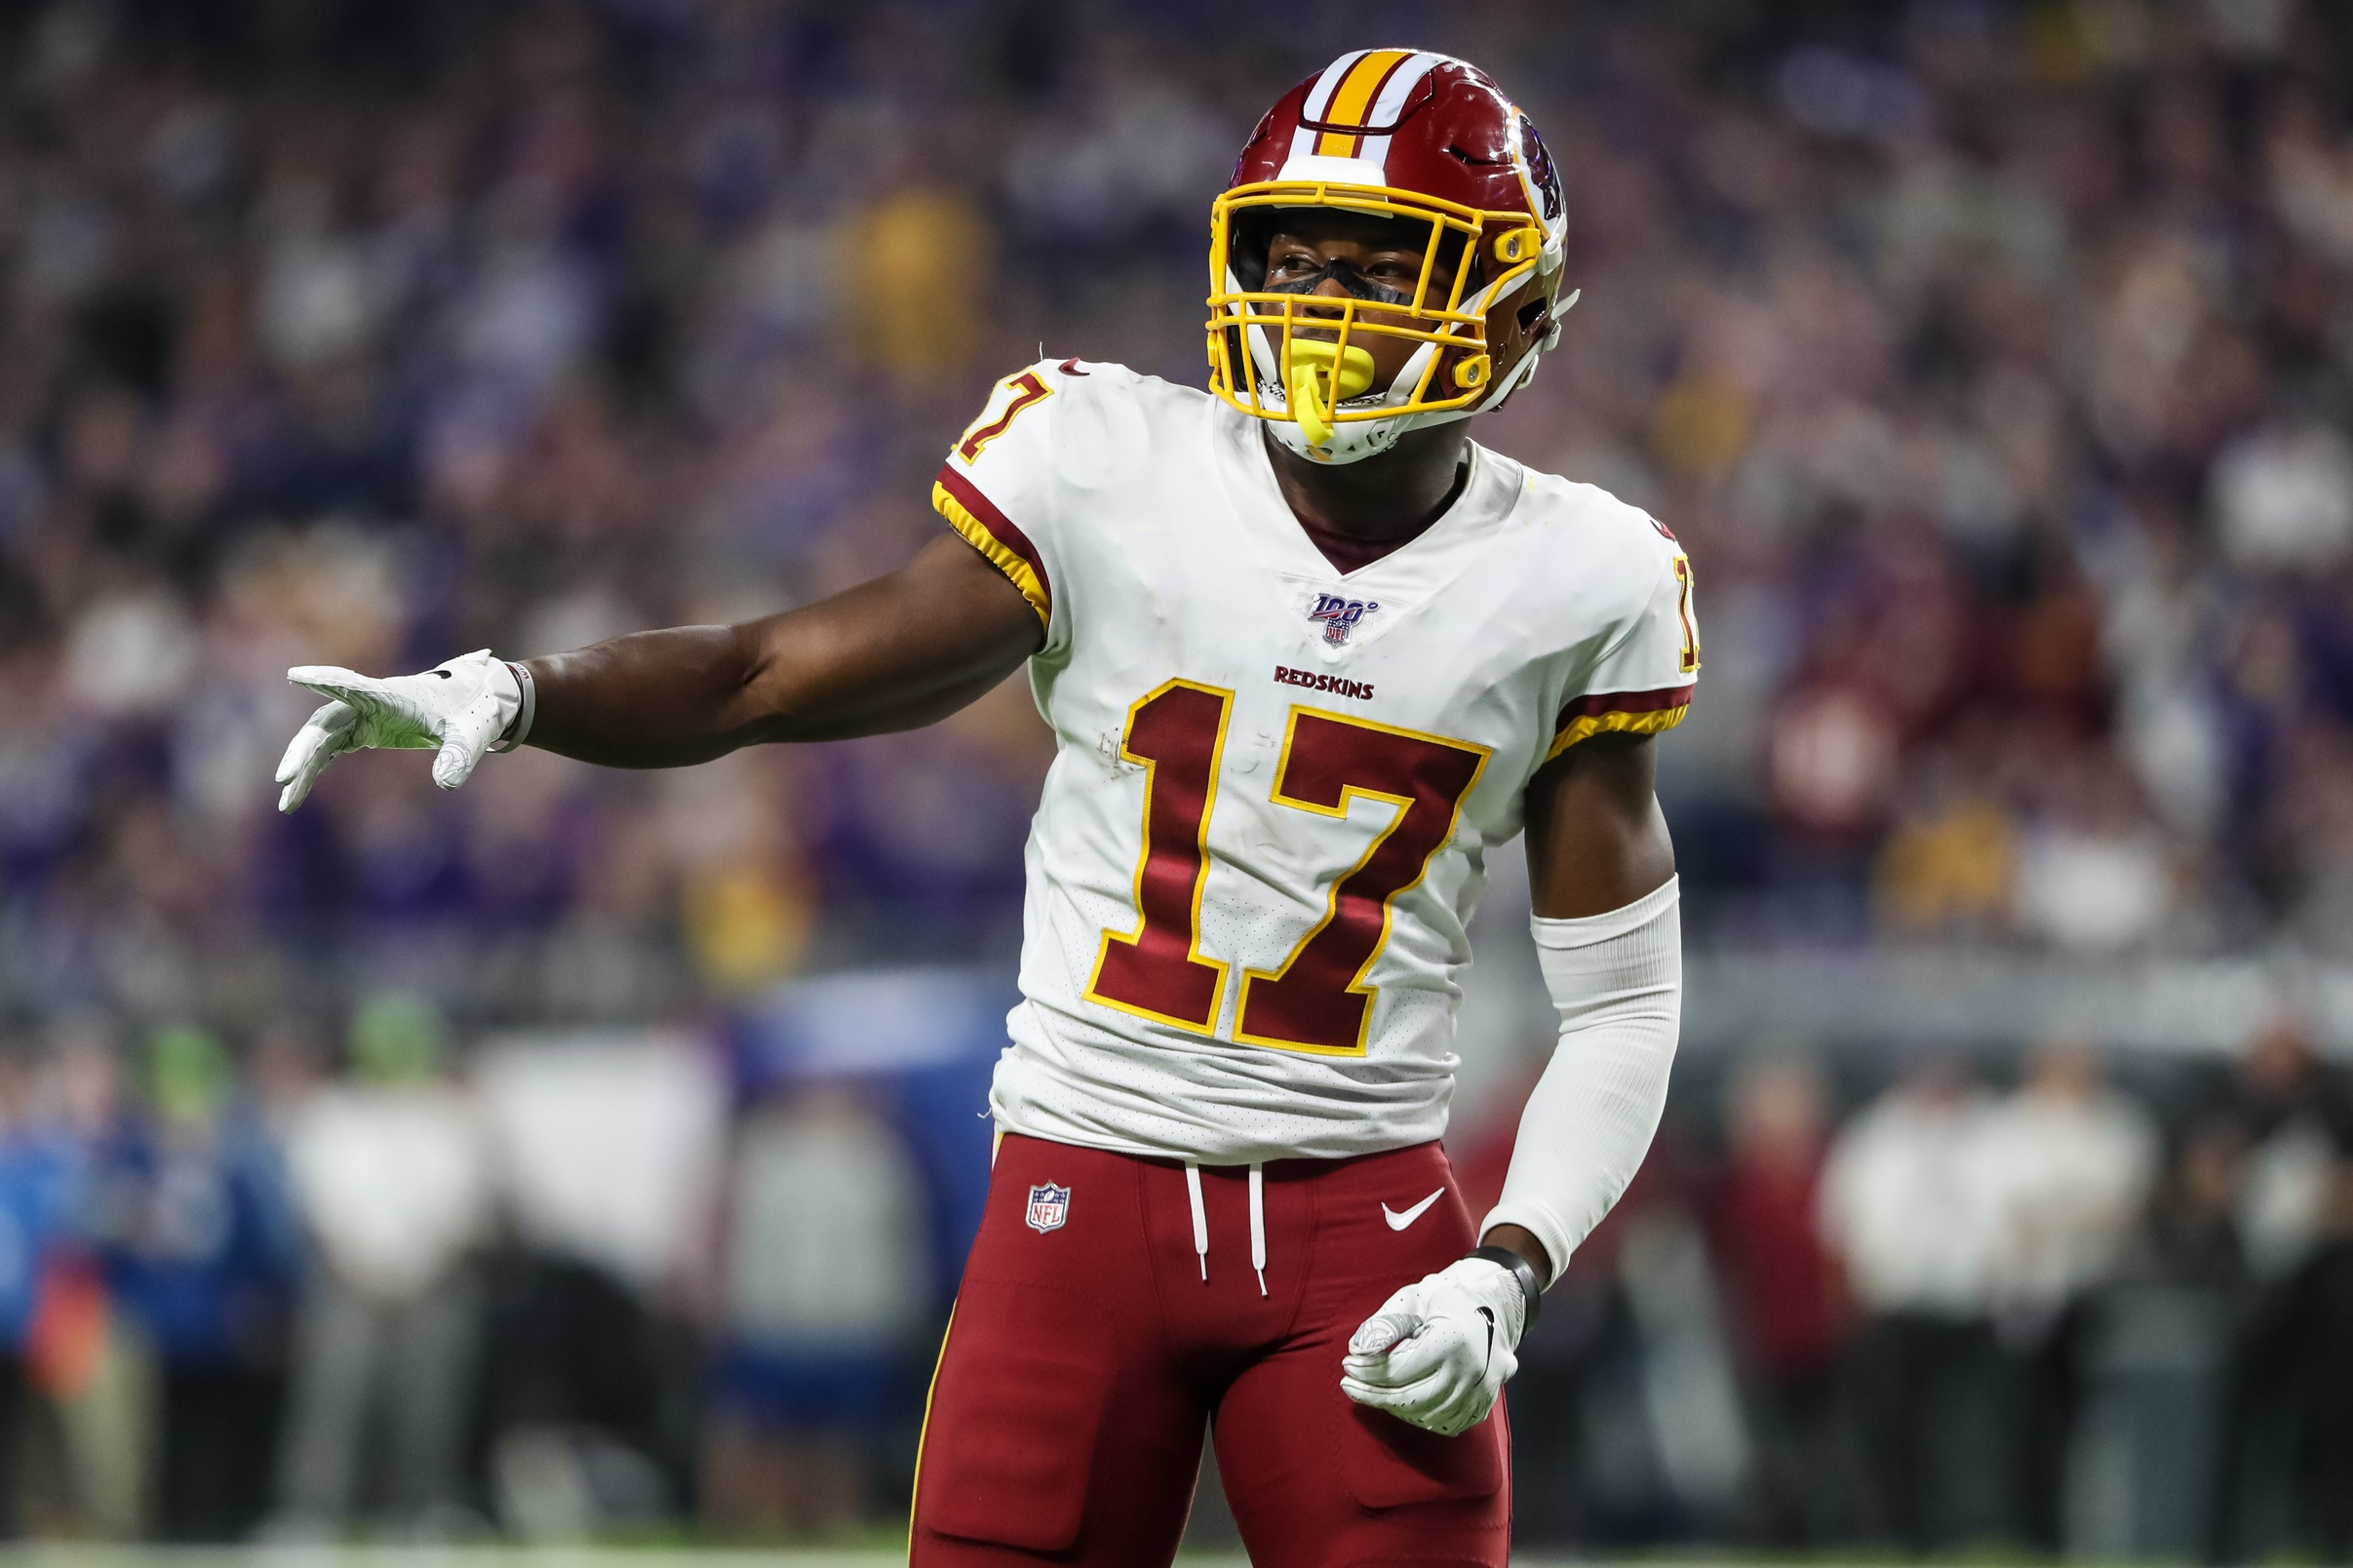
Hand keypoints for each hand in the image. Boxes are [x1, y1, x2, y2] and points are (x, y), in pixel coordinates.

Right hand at [276, 650, 521, 811]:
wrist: (475, 703)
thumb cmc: (473, 713)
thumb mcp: (470, 736)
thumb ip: (458, 757)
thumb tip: (446, 784)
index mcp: (393, 695)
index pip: (355, 686)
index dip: (327, 681)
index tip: (296, 674)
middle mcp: (370, 702)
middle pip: (326, 723)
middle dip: (304, 750)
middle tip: (285, 779)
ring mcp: (363, 715)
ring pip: (321, 739)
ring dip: (302, 767)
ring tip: (287, 803)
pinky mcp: (363, 730)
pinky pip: (329, 750)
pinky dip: (313, 771)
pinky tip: (296, 795)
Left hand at [1340, 1257, 1526, 1436]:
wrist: (1493, 1305)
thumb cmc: (1447, 1299)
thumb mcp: (1414, 1299)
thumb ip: (1385, 1323)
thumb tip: (1358, 1349)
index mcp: (1455, 1340)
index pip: (1400, 1370)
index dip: (1368, 1371)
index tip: (1348, 1364)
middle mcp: (1472, 1371)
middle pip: (1411, 1399)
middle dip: (1374, 1394)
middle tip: (1350, 1385)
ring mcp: (1481, 1392)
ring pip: (1426, 1416)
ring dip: (1393, 1408)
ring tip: (1373, 1392)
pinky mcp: (1484, 1404)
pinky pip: (1445, 1424)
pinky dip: (1418, 1417)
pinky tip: (1401, 1403)